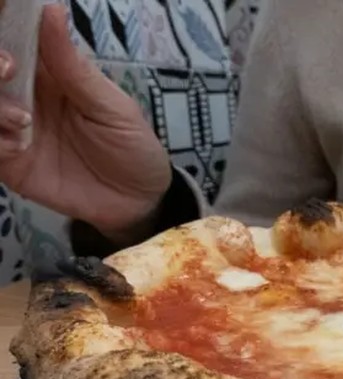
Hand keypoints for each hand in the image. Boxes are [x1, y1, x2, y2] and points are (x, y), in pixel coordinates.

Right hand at [0, 4, 170, 244]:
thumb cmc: (131, 146)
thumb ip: (74, 66)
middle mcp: (22, 93)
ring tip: (23, 120)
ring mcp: (11, 126)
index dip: (4, 18)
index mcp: (48, 70)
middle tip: (9, 67)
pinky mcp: (8, 161)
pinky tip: (18, 147)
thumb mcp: (111, 106)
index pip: (14, 35)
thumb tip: (51, 9)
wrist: (137, 202)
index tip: (3, 11)